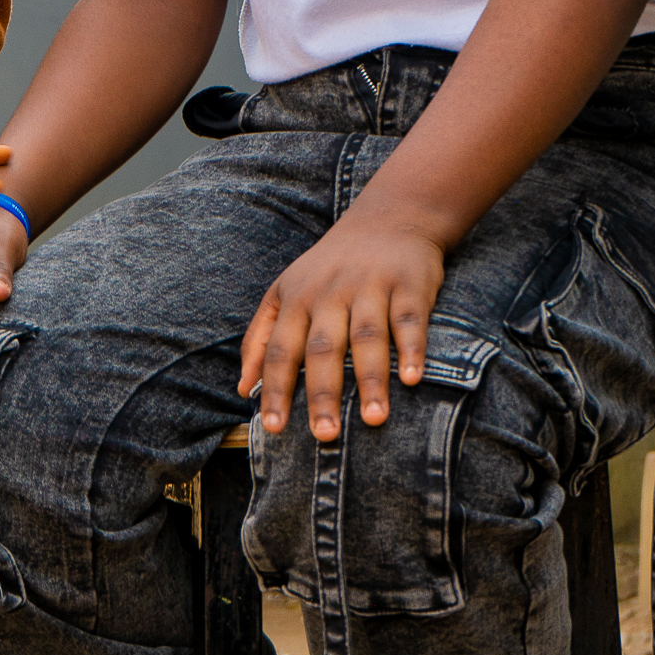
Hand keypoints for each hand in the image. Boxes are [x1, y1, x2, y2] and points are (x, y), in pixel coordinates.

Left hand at [238, 207, 445, 440]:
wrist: (388, 219)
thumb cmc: (328, 268)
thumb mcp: (284, 292)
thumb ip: (260, 338)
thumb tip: (242, 387)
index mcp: (296, 299)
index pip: (280, 349)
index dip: (275, 388)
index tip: (273, 428)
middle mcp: (330, 294)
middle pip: (323, 349)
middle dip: (322, 393)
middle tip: (324, 435)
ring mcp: (370, 288)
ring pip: (367, 337)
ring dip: (371, 380)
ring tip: (374, 420)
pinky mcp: (408, 286)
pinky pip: (409, 321)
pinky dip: (411, 349)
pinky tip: (412, 379)